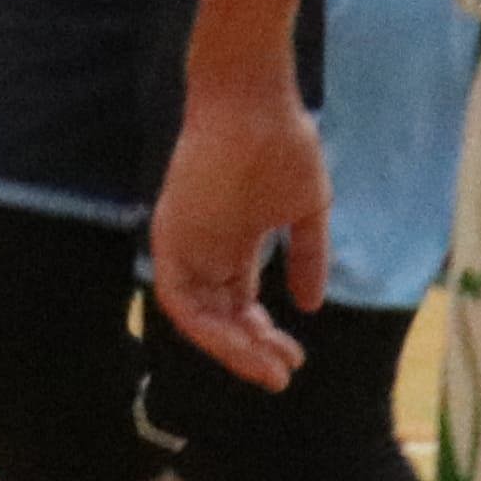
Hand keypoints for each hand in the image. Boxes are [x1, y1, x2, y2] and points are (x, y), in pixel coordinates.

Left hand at [148, 79, 334, 389]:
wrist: (256, 105)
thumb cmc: (283, 145)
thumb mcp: (303, 210)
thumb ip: (306, 257)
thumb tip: (310, 306)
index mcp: (231, 240)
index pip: (238, 302)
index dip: (263, 335)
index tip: (296, 357)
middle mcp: (202, 246)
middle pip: (218, 315)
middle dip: (250, 350)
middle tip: (284, 375)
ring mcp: (185, 242)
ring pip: (197, 314)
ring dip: (230, 347)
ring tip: (269, 369)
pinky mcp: (170, 235)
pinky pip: (177, 295)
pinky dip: (204, 325)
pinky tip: (242, 342)